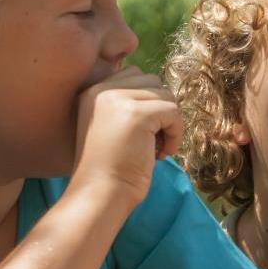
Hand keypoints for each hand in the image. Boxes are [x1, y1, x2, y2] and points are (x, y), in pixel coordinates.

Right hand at [72, 66, 183, 201]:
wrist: (98, 193)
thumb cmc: (107, 169)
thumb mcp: (111, 127)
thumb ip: (127, 106)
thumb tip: (163, 95)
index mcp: (92, 91)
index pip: (134, 75)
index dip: (147, 104)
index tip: (141, 133)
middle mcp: (101, 89)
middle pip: (152, 82)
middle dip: (159, 110)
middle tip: (151, 141)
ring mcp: (118, 99)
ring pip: (165, 95)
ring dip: (169, 123)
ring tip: (155, 148)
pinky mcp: (137, 114)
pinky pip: (173, 112)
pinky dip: (175, 134)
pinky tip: (161, 155)